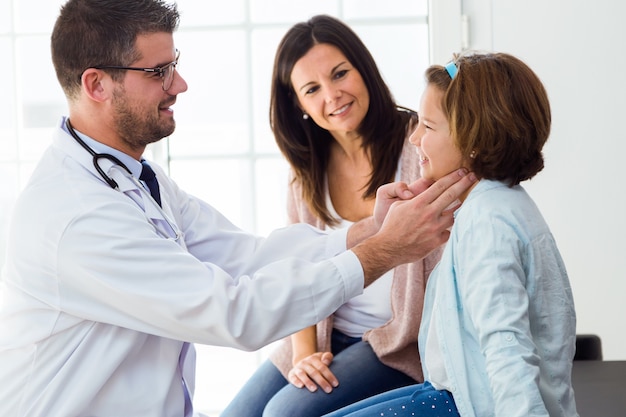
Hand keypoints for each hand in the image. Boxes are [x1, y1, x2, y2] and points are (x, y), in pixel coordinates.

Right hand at [287, 352, 337, 392]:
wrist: (302, 363)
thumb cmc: (316, 363)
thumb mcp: (322, 357)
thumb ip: (327, 357)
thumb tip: (325, 362)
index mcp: (313, 359)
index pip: (322, 367)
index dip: (329, 376)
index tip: (335, 384)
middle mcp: (305, 363)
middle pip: (314, 372)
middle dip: (322, 381)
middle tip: (329, 390)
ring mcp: (298, 368)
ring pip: (302, 374)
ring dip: (308, 382)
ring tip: (314, 389)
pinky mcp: (291, 374)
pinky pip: (293, 378)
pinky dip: (296, 381)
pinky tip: (301, 386)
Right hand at [354, 169, 476, 284]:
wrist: (388, 248)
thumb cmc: (392, 225)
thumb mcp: (398, 206)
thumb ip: (414, 198)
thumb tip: (426, 192)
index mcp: (418, 203)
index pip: (440, 185)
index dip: (453, 176)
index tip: (462, 171)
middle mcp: (429, 214)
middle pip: (451, 195)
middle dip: (463, 183)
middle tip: (473, 176)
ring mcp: (434, 228)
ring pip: (453, 215)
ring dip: (455, 210)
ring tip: (460, 205)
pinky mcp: (436, 241)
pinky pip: (448, 232)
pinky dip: (446, 229)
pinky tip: (444, 227)